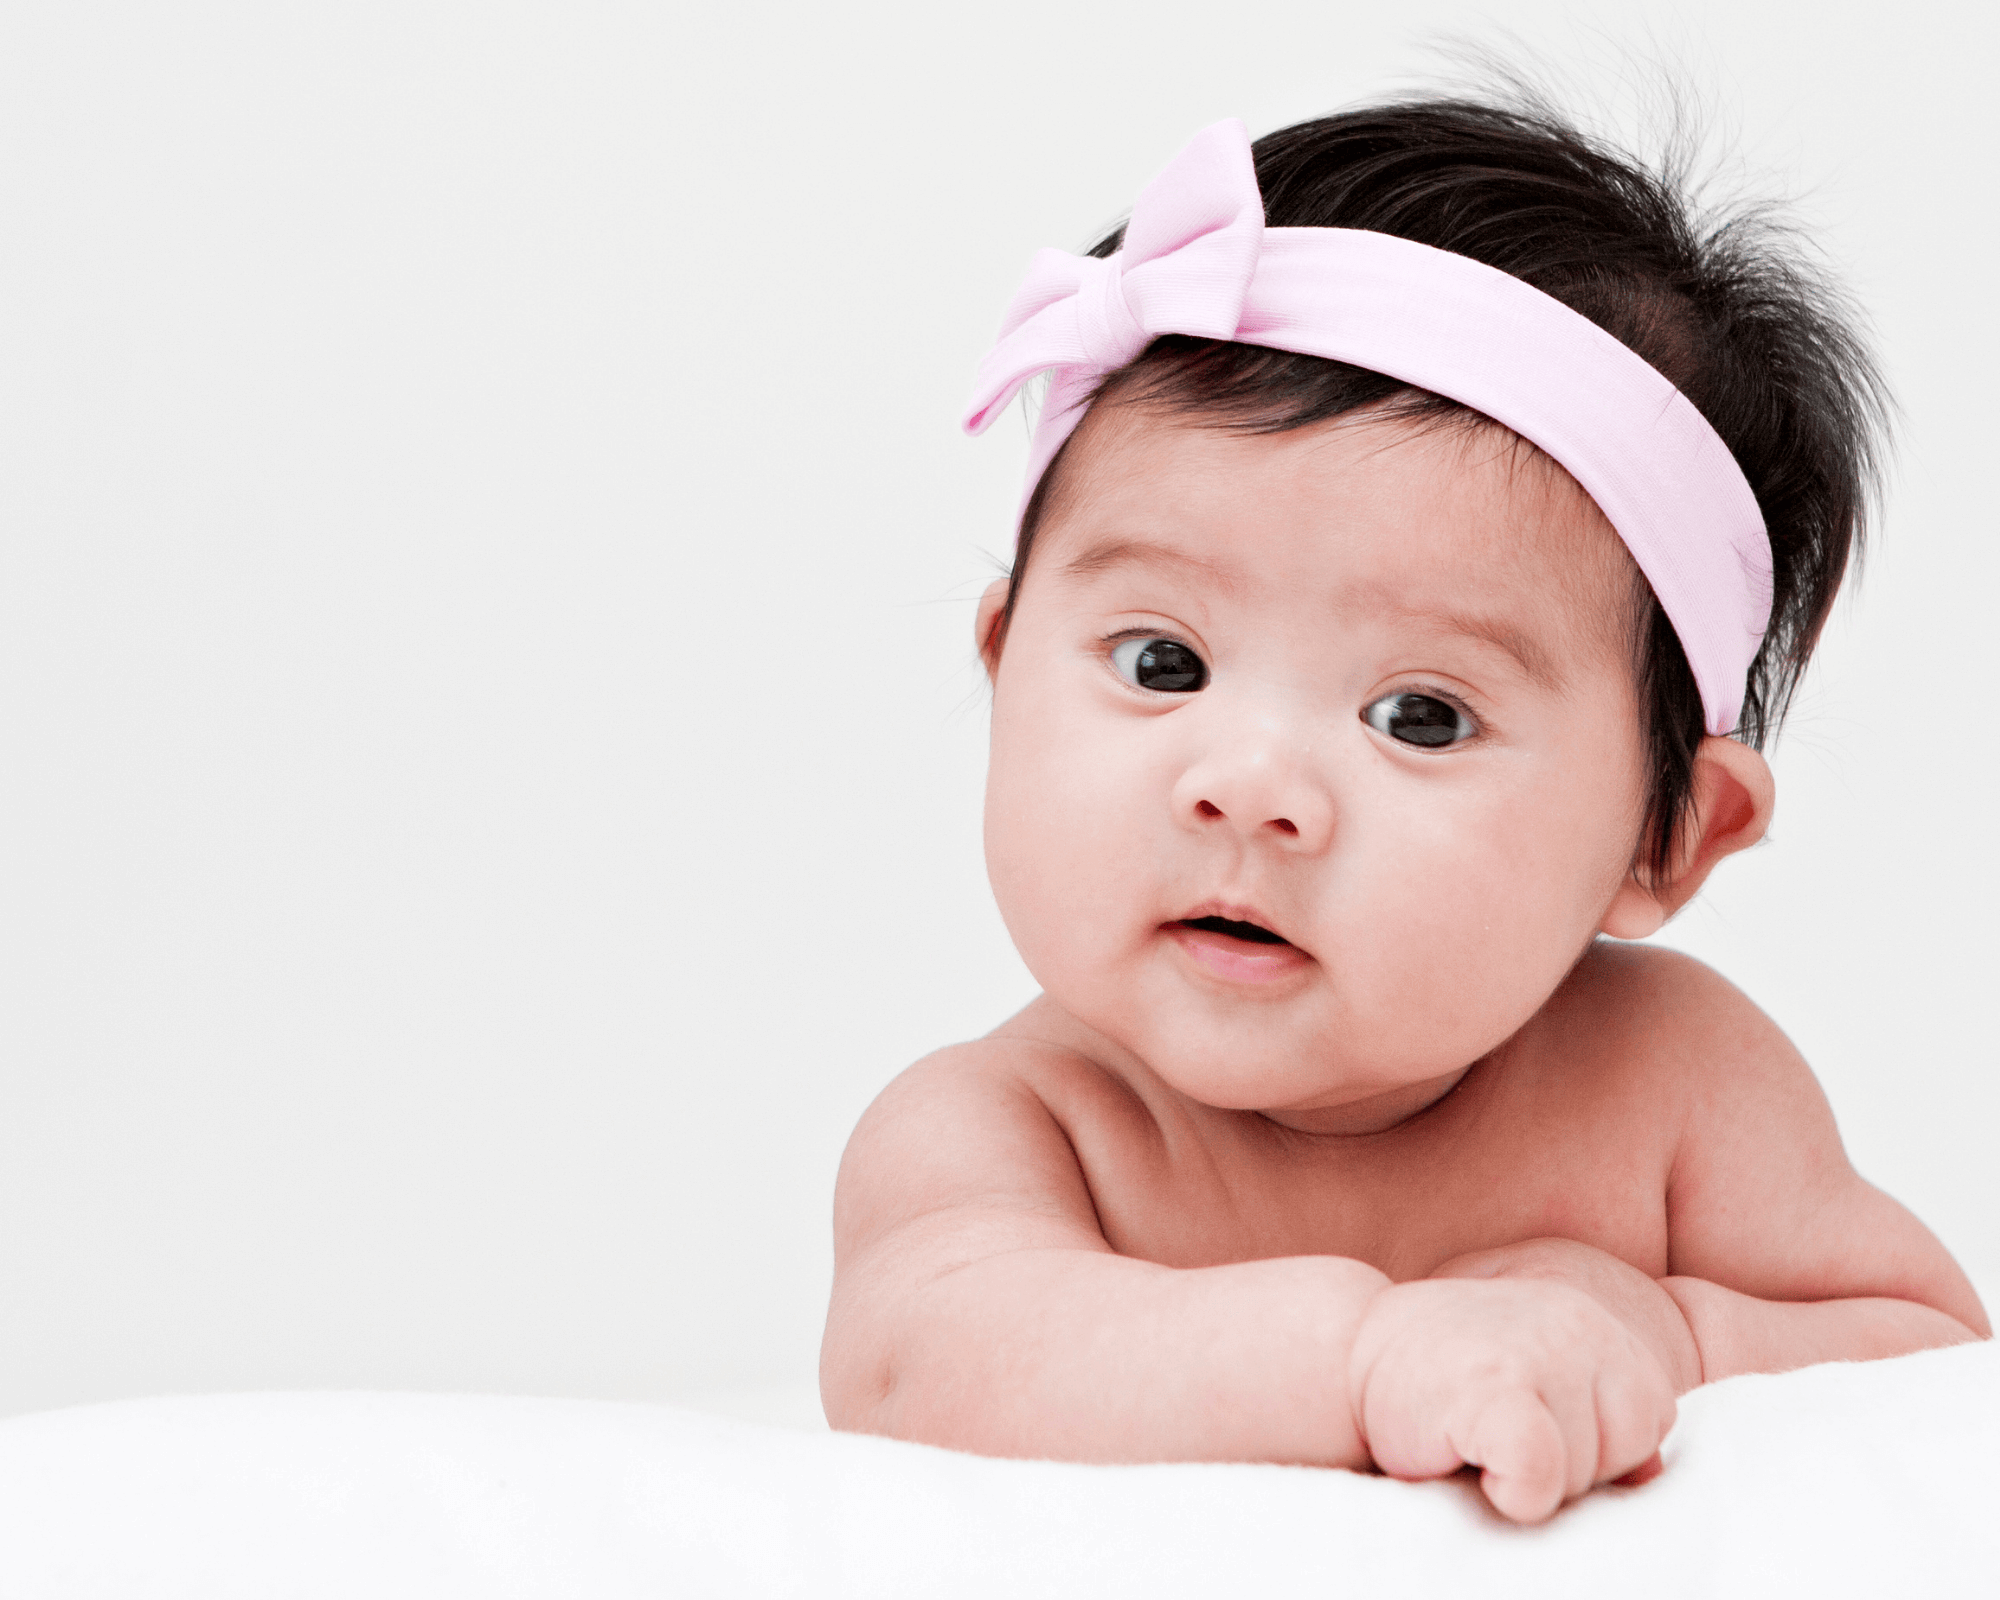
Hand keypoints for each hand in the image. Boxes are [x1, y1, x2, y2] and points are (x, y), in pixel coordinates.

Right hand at [1345, 1276, 1678, 1522]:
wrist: (1345, 1349)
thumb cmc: (1442, 1380)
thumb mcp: (1536, 1383)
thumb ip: (1597, 1412)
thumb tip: (1653, 1475)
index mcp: (1591, 1320)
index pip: (1651, 1415)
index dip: (1596, 1444)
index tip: (1528, 1424)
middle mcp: (1577, 1323)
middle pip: (1632, 1442)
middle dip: (1575, 1463)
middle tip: (1497, 1435)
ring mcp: (1540, 1352)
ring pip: (1593, 1466)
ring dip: (1538, 1478)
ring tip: (1477, 1440)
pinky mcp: (1496, 1390)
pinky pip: (1543, 1475)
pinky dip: (1514, 1493)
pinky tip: (1469, 1460)